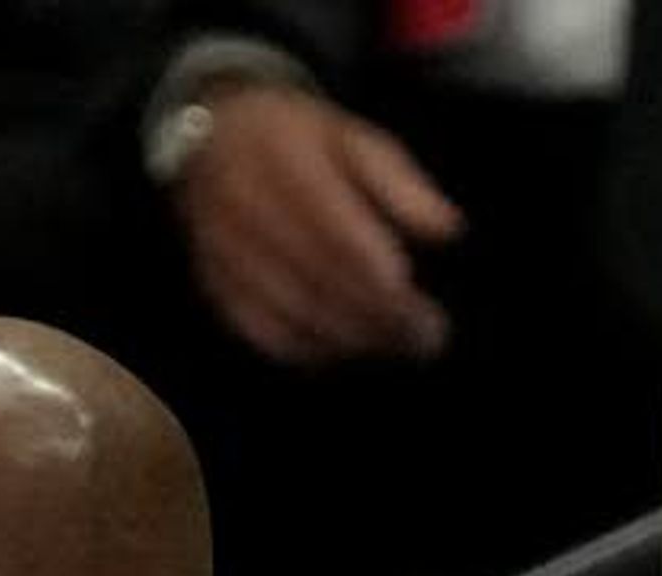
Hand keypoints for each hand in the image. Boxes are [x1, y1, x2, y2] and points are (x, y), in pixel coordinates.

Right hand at [171, 82, 464, 366]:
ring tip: (395, 346)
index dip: (384, 282)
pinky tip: (344, 348)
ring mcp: (226, 253)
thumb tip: (448, 231)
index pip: (342, 238)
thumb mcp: (354, 138)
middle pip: (320, 282)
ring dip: (350, 339)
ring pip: (294, 314)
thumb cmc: (298, 141)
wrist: (212, 141)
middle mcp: (249, 210)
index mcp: (289, 165)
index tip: (425, 309)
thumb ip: (400, 183)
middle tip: (425, 341)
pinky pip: (262, 332)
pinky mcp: (214, 284)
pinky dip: (308, 350)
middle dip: (378, 319)